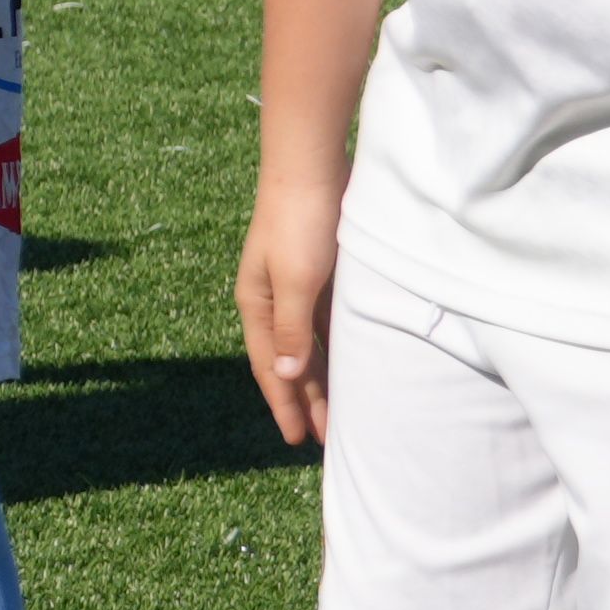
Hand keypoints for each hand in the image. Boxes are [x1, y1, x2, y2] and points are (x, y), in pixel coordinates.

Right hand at [237, 175, 347, 448]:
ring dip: (323, 380)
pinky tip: (351, 365)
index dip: (284, 404)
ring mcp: (297, 288)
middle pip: (291, 362)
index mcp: (258, 304)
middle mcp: (273, 301)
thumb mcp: (296, 279)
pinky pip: (327, 326)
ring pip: (310, 347)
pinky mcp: (321, 276)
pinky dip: (336, 351)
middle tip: (323, 439)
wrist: (311, 169)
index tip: (295, 439)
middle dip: (305, 401)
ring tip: (337, 412)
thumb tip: (288, 375)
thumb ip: (291, 328)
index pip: (272, 367)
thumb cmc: (301, 224)